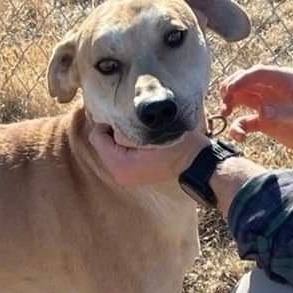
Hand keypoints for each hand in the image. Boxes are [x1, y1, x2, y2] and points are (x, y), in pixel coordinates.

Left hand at [89, 123, 210, 185]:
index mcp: (119, 164)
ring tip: (142, 134)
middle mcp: (118, 173)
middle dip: (114, 131)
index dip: (108, 123)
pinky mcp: (131, 174)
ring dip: (121, 138)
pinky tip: (143, 143)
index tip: (126, 116)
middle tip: (136, 124)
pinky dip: (127, 146)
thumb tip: (109, 120)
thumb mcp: (151, 131)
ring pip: (111, 148)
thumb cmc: (177, 143)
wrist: (195, 162)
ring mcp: (124, 176)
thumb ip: (125, 126)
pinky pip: (120, 154)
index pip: (97, 136)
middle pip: (102, 143)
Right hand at [219, 65, 292, 158]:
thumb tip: (262, 112)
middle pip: (245, 82)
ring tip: (225, 114)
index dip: (242, 79)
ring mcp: (267, 105)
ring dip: (230, 105)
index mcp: (287, 80)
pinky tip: (240, 137)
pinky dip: (237, 127)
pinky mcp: (264, 121)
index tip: (229, 91)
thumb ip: (287, 113)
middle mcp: (274, 89)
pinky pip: (244, 121)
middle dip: (231, 89)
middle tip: (225, 102)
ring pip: (241, 99)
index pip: (259, 73)